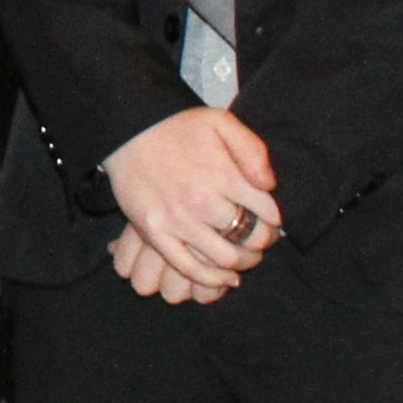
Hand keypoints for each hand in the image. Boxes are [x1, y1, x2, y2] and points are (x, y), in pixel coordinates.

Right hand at [101, 105, 280, 299]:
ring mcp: (178, 220)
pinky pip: (188, 267)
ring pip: (224, 258)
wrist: (128, 129)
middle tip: (260, 241)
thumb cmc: (178, 126)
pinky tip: (226, 279)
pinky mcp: (155, 233)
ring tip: (245, 258)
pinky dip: (211, 279)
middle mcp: (203, 201)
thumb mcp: (221, 122)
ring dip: (243, 263)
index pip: (267, 211)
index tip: (271, 221)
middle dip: (262, 243)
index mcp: (223, 175)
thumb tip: (269, 185)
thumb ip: (252, 150)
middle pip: (249, 237)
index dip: (274, 220)